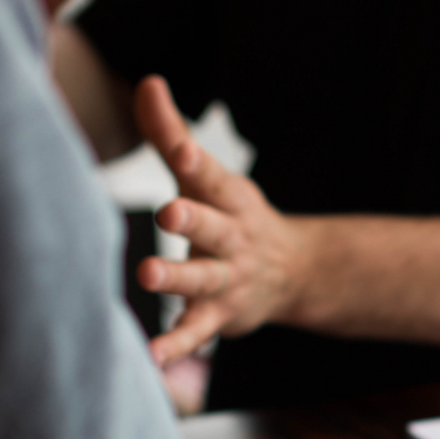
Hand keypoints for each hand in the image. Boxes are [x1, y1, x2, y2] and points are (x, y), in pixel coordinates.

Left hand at [133, 77, 306, 364]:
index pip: (212, 177)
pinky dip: (176, 345)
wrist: (292, 273)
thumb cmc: (230, 216)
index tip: (181, 150)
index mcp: (228, 199)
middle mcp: (231, 238)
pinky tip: (151, 356)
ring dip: (178, 278)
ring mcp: (228, 280)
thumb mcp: (206, 176)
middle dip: (193, 219)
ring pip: (203, 279)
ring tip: (149, 274)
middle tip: (169, 211)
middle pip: (212, 227)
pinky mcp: (219, 316)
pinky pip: (197, 332)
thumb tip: (148, 81)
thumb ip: (170, 133)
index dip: (196, 161)